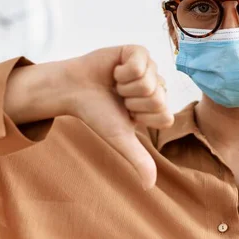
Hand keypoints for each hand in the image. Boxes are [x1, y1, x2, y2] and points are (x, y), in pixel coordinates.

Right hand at [68, 45, 173, 189]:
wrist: (72, 90)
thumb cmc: (97, 113)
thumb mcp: (120, 138)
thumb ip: (138, 159)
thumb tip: (150, 186)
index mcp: (157, 106)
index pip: (165, 116)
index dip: (142, 117)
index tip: (126, 114)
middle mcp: (157, 85)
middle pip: (158, 99)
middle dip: (132, 102)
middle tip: (119, 97)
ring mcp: (149, 67)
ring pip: (149, 81)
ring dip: (125, 86)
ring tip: (115, 84)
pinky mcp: (137, 51)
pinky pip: (140, 63)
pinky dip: (122, 71)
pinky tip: (114, 71)